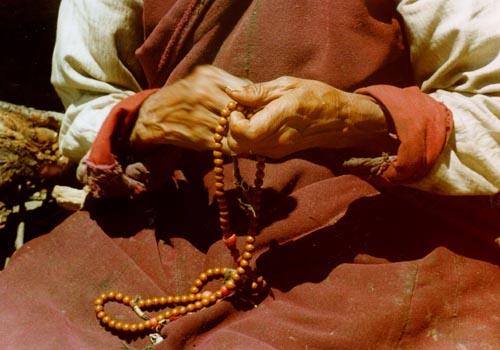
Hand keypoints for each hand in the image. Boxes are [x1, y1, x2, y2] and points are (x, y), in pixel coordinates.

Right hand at [130, 65, 250, 152]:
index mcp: (208, 77)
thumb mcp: (203, 78)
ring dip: (241, 133)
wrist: (154, 115)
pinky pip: (225, 144)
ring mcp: (201, 117)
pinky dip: (231, 145)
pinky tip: (229, 141)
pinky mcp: (199, 138)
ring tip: (242, 133)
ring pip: (235, 129)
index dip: (253, 101)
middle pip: (241, 110)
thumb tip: (256, 92)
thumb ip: (229, 82)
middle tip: (252, 123)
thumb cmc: (185, 95)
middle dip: (248, 118)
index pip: (245, 90)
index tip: (255, 107)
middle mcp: (203, 94)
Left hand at [226, 76, 395, 158]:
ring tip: (251, 117)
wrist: (339, 120)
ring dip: (239, 135)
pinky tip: (259, 125)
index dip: (234, 122)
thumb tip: (232, 93)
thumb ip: (257, 92)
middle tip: (240, 112)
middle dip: (231, 129)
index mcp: (279, 119)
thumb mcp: (287, 85)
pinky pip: (253, 151)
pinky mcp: (278, 155)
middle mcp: (276, 141)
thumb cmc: (317, 97)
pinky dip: (248, 140)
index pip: (243, 133)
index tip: (239, 108)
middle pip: (237, 145)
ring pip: (243, 150)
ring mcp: (277, 151)